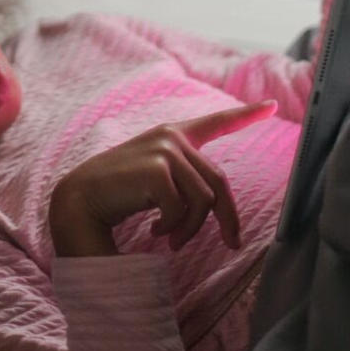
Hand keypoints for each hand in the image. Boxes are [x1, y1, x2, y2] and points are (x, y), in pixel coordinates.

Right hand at [48, 101, 276, 257]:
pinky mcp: (157, 169)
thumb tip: (214, 204)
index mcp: (171, 137)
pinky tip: (156, 232)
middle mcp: (171, 138)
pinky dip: (173, 228)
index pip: (215, 122)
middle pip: (219, 182)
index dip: (245, 115)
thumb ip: (181, 178)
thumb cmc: (114, 195)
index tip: (271, 107)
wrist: (78, 200)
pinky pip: (183, 209)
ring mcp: (164, 151)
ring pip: (203, 200)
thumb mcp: (152, 179)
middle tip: (230, 243)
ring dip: (190, 229)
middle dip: (227, 218)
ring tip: (171, 240)